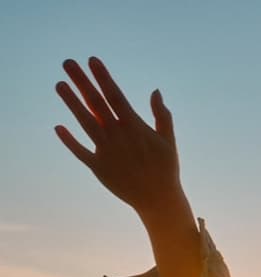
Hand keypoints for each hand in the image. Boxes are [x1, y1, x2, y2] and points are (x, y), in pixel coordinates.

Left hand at [55, 57, 183, 216]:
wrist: (158, 199)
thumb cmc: (166, 168)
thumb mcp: (168, 141)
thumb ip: (162, 115)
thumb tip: (156, 91)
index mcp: (135, 127)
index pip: (115, 96)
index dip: (103, 78)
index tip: (92, 60)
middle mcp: (118, 136)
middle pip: (96, 103)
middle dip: (82, 81)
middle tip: (68, 62)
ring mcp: (107, 151)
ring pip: (85, 122)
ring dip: (71, 103)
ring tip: (59, 84)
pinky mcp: (99, 167)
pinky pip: (80, 151)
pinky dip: (69, 140)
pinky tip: (59, 127)